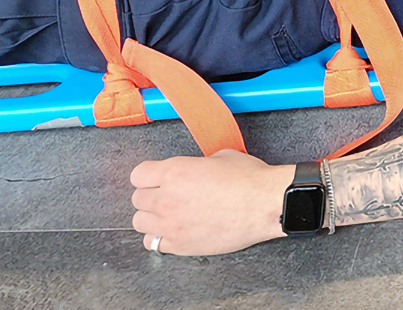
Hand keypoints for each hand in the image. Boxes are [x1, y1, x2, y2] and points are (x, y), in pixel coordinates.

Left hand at [130, 149, 290, 256]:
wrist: (264, 204)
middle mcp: (166, 198)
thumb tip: (197, 168)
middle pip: (137, 198)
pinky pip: (153, 243)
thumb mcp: (221, 157)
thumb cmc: (249, 180)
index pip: (138, 174)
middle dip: (151, 194)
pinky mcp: (180, 245)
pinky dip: (160, 237)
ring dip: (152, 217)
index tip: (156, 177)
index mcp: (174, 172)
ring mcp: (171, 224)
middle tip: (167, 194)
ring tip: (168, 214)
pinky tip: (174, 230)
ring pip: (139, 222)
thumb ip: (198, 164)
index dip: (149, 174)